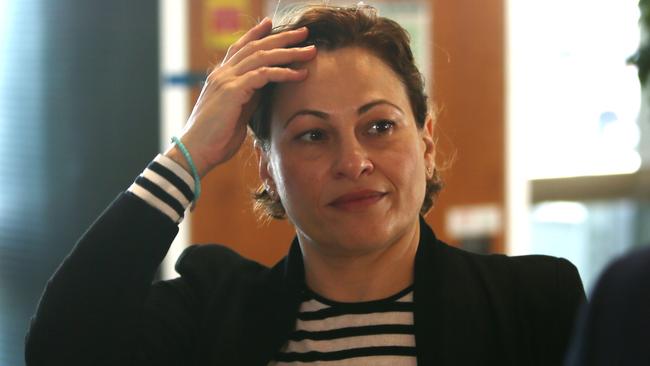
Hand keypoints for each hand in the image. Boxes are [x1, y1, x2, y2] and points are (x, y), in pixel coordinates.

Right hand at [165, 18, 315, 177]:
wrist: (196, 151)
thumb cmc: (215, 139)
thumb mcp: (237, 113)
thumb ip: (249, 98)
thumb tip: (264, 90)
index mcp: (221, 77)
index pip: (240, 47)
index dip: (256, 34)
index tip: (271, 24)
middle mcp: (222, 74)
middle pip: (256, 47)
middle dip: (282, 37)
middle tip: (303, 32)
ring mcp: (226, 80)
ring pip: (262, 56)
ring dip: (289, 51)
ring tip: (310, 51)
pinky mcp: (233, 91)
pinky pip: (264, 75)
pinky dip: (284, 72)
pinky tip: (300, 74)